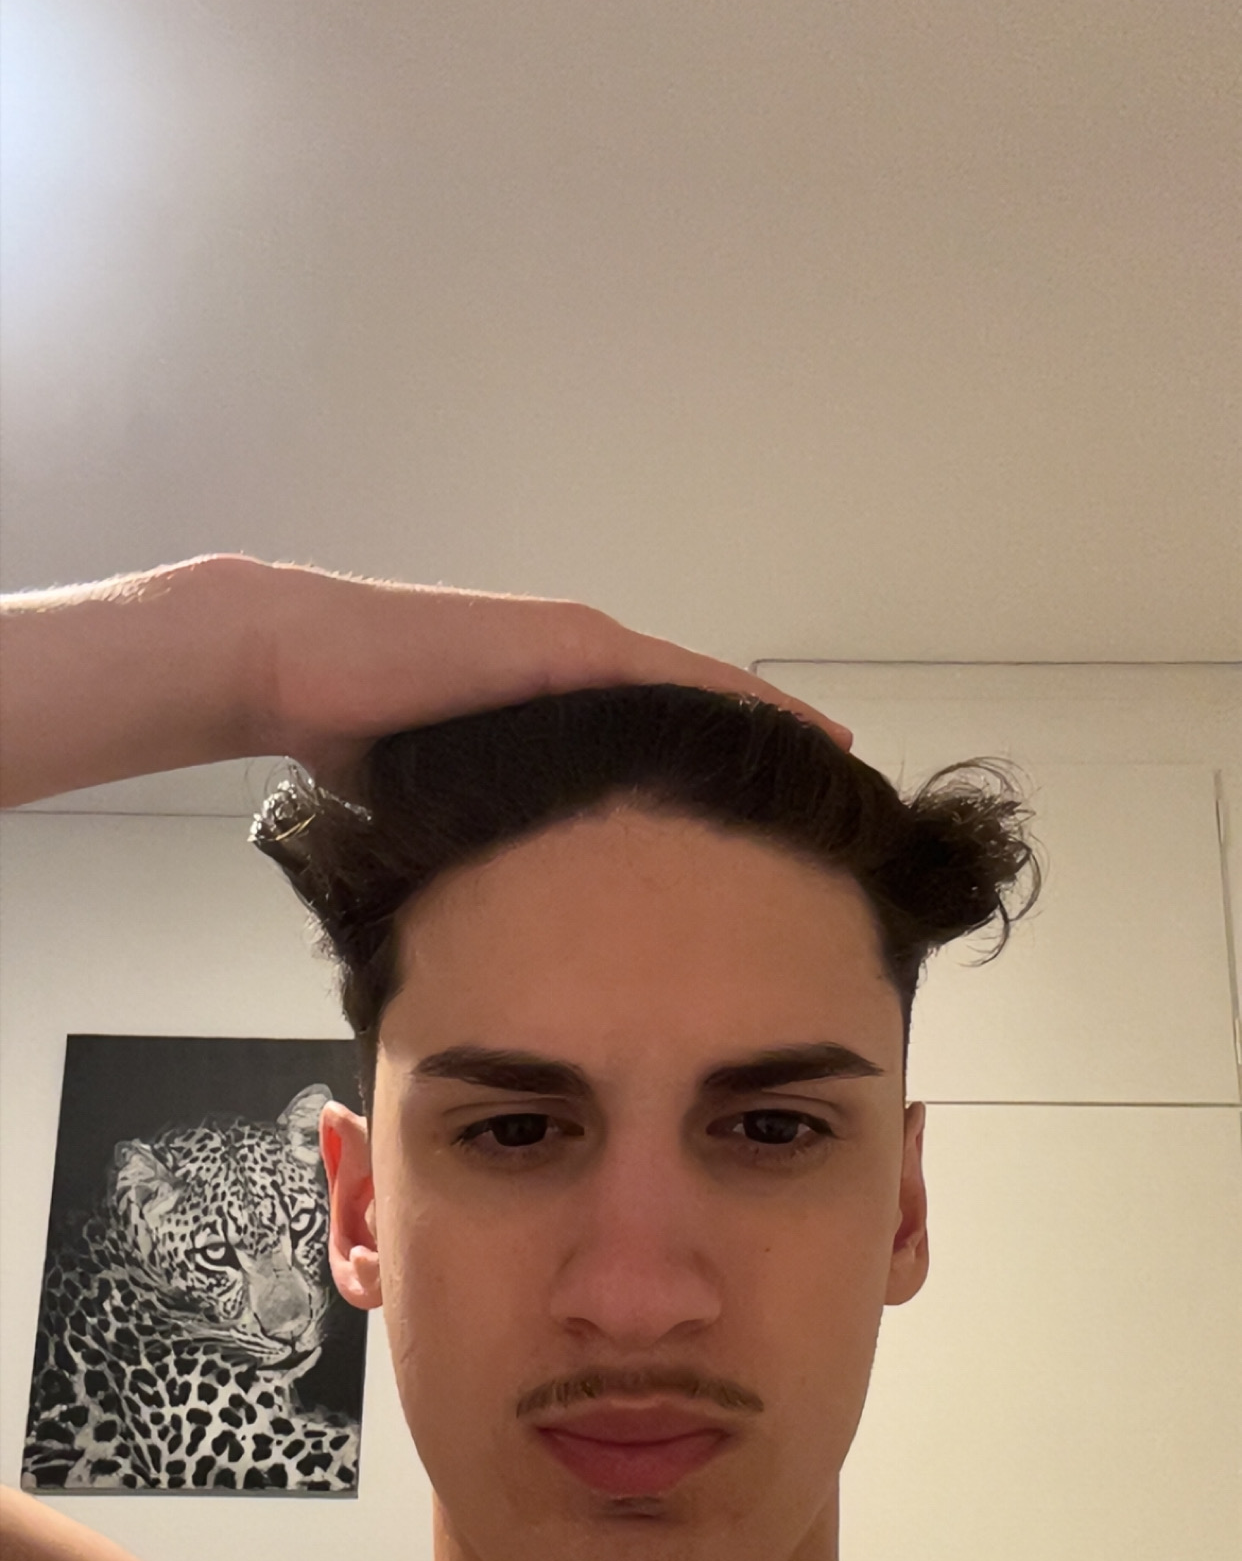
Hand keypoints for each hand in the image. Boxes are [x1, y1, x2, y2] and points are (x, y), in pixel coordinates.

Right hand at [254, 560, 851, 785]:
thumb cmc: (355, 738)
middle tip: (847, 807)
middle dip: (775, 759)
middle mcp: (585, 670)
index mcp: (560, 710)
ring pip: (707, 696)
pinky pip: (676, 681)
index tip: (792, 830)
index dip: (737, 785)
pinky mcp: (569, 644)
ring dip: (776, 732)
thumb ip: (494, 835)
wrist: (298, 668)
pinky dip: (740, 707)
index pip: (670, 747)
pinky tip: (795, 738)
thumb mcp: (446, 799)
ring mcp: (582, 649)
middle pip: (706, 720)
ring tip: (845, 772)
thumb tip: (516, 916)